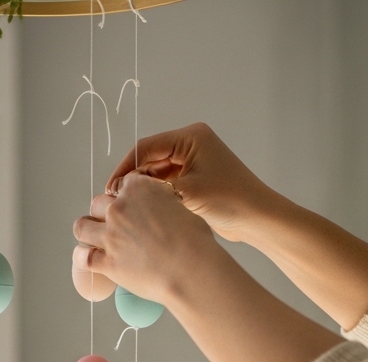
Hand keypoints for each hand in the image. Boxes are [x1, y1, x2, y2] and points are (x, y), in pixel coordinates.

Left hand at [73, 174, 216, 306]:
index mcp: (138, 188)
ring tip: (90, 236)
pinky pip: (83, 257)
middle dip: (104, 212)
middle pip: (99, 204)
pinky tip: (83, 258)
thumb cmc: (194, 241)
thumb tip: (162, 210)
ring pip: (82, 227)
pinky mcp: (107, 262)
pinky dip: (81, 257)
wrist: (191, 269)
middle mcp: (119, 208)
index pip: (122, 185)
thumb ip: (164, 203)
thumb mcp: (181, 207)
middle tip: (113, 224)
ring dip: (86, 230)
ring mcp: (110, 236)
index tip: (128, 204)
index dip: (124, 195)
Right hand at [106, 122, 270, 242]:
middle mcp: (191, 144)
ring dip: (143, 189)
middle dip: (132, 180)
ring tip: (126, 208)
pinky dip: (155, 195)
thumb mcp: (186, 193)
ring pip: (157, 172)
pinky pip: (167, 183)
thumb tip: (123, 191)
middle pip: (150, 158)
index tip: (110, 188)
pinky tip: (143, 210)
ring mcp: (193, 161)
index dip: (125, 168)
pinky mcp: (195, 178)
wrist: (257, 218)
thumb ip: (153, 189)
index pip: (146, 147)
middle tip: (115, 202)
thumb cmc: (229, 200)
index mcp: (190, 137)